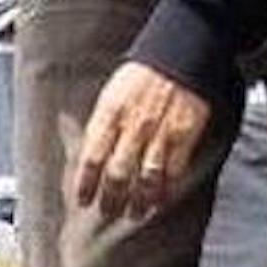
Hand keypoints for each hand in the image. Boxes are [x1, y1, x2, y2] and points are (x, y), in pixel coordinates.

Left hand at [74, 62, 213, 224]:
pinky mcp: (184, 136)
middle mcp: (133, 127)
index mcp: (111, 113)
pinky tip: (160, 200)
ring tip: (134, 213)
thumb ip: (102, 121)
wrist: (180, 52)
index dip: (85, 183)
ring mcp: (160, 133)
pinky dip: (166, 189)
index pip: (92, 157)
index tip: (82, 199)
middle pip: (117, 173)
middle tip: (107, 212)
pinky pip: (173, 171)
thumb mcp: (112, 92)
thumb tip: (87, 149)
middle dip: (111, 198)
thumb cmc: (144, 70)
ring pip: (145, 178)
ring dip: (138, 201)